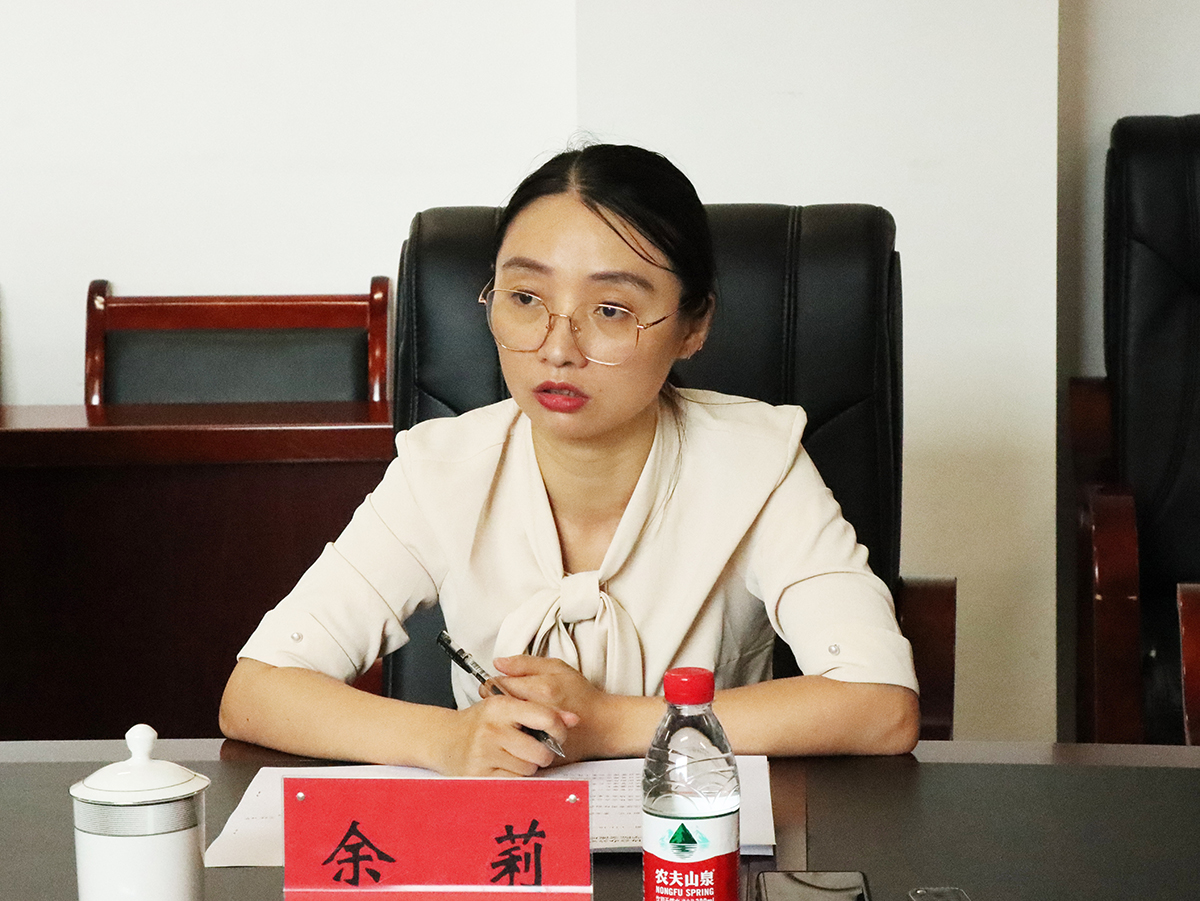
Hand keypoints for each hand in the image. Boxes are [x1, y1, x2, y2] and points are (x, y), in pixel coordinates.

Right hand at [441, 692, 576, 776]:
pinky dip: (515, 777)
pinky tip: (505, 766)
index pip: (544, 717)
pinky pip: (514, 781)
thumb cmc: (481, 722)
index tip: (559, 734)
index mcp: (501, 706)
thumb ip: (541, 710)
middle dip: (544, 753)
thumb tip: (574, 719)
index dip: (559, 729)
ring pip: (529, 768)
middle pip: (541, 751)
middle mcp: (492, 729)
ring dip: (528, 766)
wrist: (444, 738)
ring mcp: (484, 753)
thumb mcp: (507, 706)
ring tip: (515, 756)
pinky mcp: (480, 774)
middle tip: (536, 749)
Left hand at [490, 656, 606, 760]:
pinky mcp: (539, 750)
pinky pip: (514, 744)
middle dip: (496, 704)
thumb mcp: (556, 668)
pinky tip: (520, 729)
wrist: (602, 725)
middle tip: (503, 701)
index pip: (498, 686)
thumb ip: (525, 664)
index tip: (498, 686)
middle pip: (497, 708)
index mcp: (540, 689)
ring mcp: (537, 734)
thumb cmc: (581, 695)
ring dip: (503, 721)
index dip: (493, 685)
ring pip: (503, 727)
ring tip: (511, 715)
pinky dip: (513, 737)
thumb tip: (498, 663)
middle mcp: (537, 712)